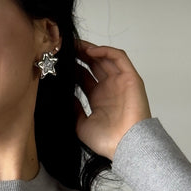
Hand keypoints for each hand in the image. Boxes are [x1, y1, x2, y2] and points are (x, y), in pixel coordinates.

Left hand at [75, 42, 150, 160]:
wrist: (124, 145)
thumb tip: (66, 95)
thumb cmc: (107, 141)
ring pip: (105, 58)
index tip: (60, 62)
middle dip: (79, 55)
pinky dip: (105, 51)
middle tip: (65, 48)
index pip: (84, 77)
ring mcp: (120, 82)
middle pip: (93, 64)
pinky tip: (90, 51)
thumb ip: (74, 108)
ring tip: (75, 45)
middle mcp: (109, 88)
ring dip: (90, 49)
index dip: (73, 67)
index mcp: (98, 99)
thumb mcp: (80, 124)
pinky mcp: (130, 78)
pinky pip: (119, 58)